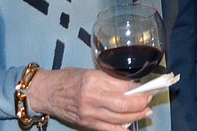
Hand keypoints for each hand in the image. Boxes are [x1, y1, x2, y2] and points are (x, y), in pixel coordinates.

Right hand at [27, 67, 153, 130]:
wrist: (47, 93)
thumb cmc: (68, 79)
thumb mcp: (90, 72)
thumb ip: (110, 79)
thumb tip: (132, 84)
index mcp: (93, 81)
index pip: (122, 86)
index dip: (138, 88)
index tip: (148, 86)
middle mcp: (91, 99)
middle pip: (123, 105)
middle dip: (141, 103)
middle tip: (149, 99)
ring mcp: (89, 114)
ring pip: (120, 119)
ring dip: (137, 115)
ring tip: (146, 111)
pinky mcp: (87, 124)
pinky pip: (109, 130)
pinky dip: (123, 128)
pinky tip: (132, 124)